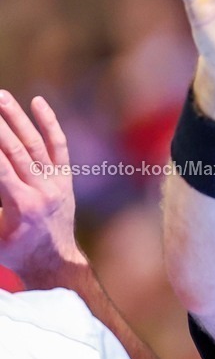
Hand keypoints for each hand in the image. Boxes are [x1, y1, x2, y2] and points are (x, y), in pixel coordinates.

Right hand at [0, 92, 80, 277]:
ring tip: (1, 96)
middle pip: (15, 150)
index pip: (0, 167)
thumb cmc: (14, 253)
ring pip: (35, 144)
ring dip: (17, 118)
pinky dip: (50, 124)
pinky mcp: (65, 178)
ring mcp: (56, 182)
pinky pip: (59, 146)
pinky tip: (38, 102)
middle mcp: (41, 190)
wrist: (54, 262)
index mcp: (20, 205)